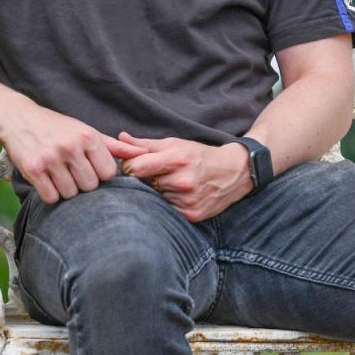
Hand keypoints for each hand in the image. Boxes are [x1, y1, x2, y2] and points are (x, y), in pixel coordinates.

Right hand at [0, 100, 134, 203]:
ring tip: (60, 176)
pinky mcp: (33, 169)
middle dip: (84, 184)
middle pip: (90, 186)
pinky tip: (48, 182)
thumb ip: (114, 146)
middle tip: (73, 174)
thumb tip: (142, 154)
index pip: (108, 173)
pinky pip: (51, 197)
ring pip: (71, 193)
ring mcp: (51, 158)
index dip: (101, 176)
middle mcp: (70, 147)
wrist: (18, 117)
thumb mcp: (87, 131)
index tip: (91, 170)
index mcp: (88, 137)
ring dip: (66, 190)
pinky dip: (51, 194)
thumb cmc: (57, 127)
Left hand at [116, 132, 252, 222]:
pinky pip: (167, 211)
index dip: (129, 167)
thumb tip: (120, 139)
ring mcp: (188, 200)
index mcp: (177, 159)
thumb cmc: (201, 156)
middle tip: (158, 176)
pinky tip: (178, 196)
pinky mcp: (192, 215)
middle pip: (143, 185)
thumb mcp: (176, 144)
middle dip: (146, 180)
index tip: (134, 167)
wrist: (235, 172)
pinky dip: (168, 205)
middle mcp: (182, 181)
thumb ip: (146, 144)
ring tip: (172, 185)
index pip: (135, 168)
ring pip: (155, 199)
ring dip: (158, 193)